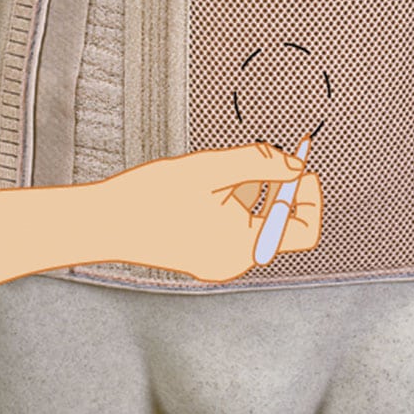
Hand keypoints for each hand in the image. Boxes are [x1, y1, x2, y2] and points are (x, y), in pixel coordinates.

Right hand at [100, 141, 322, 282]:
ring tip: (246, 161)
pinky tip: (224, 175)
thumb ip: (260, 164)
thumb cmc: (150, 199)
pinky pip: (237, 224)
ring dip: (261, 189)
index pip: (304, 228)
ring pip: (259, 220)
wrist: (103, 221)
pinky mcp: (205, 249)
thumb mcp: (211, 170)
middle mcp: (236, 259)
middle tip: (281, 154)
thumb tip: (296, 163)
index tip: (301, 162)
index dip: (310, 193)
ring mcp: (219, 257)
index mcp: (243, 247)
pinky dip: (239, 198)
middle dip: (285, 187)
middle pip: (284, 224)